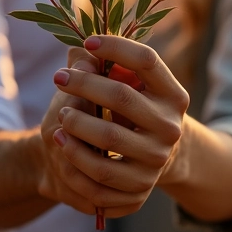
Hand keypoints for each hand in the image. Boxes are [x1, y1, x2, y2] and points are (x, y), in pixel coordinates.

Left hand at [41, 35, 189, 218]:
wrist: (154, 157)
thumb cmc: (135, 109)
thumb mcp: (131, 85)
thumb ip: (107, 65)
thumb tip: (79, 51)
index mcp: (173, 94)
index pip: (146, 60)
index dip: (116, 47)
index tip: (88, 42)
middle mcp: (170, 126)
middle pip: (122, 96)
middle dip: (84, 83)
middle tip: (59, 77)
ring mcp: (157, 160)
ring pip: (108, 138)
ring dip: (76, 123)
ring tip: (59, 113)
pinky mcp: (140, 189)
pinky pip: (100, 177)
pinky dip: (74, 157)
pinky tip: (60, 141)